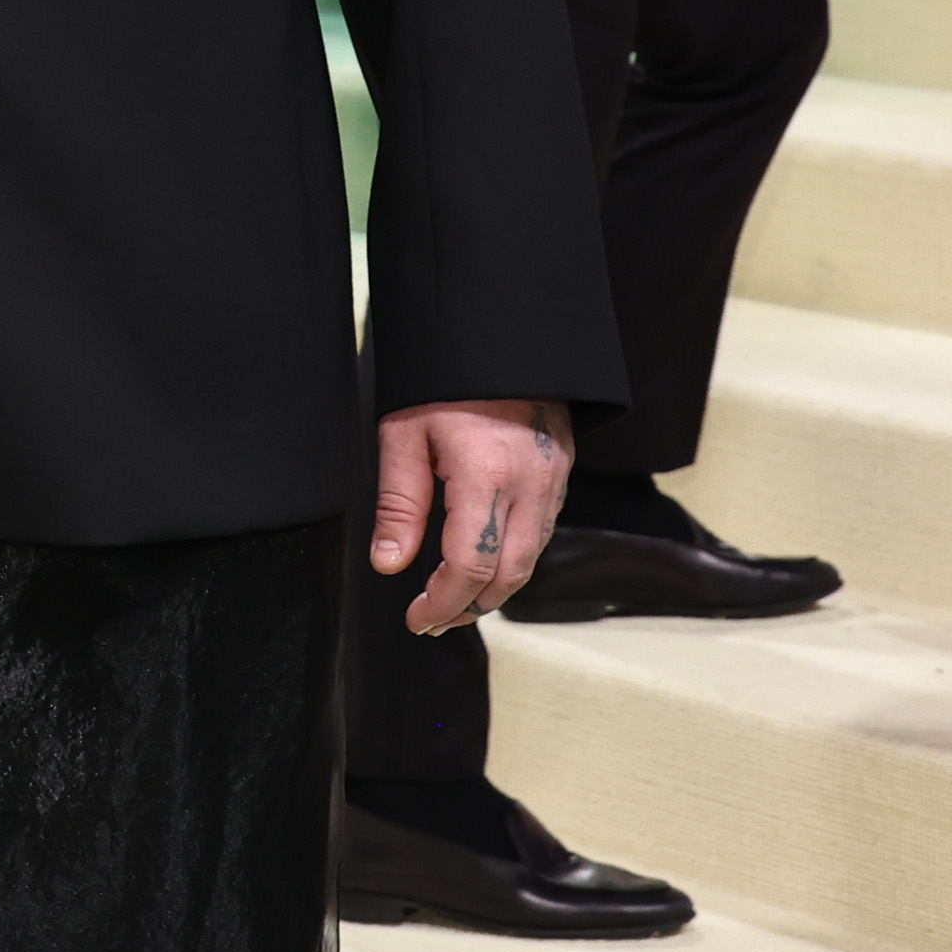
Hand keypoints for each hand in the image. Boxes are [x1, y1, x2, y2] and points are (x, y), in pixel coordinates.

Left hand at [372, 396, 573, 634]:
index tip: (415, 618)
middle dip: (469, 608)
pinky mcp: (561, 470)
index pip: (470, 566)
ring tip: (453, 600)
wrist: (499, 330)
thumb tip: (389, 565)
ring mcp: (553, 478)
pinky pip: (542, 531)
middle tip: (432, 620)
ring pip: (531, 557)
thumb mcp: (403, 433)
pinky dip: (513, 558)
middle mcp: (530, 483)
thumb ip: (399, 504)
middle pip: (509, 575)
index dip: (442, 603)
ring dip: (494, 589)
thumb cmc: (441, 377)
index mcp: (486, 475)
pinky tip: (484, 560)